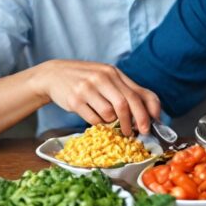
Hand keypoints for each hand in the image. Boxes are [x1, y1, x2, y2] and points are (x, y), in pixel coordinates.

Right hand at [31, 60, 161, 134]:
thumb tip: (148, 111)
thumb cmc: (86, 80)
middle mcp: (102, 77)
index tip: (151, 124)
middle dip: (134, 122)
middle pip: (126, 104)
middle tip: (135, 133)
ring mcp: (88, 88)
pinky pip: (93, 119)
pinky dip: (98, 123)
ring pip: (109, 113)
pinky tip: (96, 119)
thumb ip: (125, 91)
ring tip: (110, 122)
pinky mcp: (75, 99)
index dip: (148, 111)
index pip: (138, 93)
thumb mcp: (106, 78)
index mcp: (114, 73)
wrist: (54, 75)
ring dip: (113, 123)